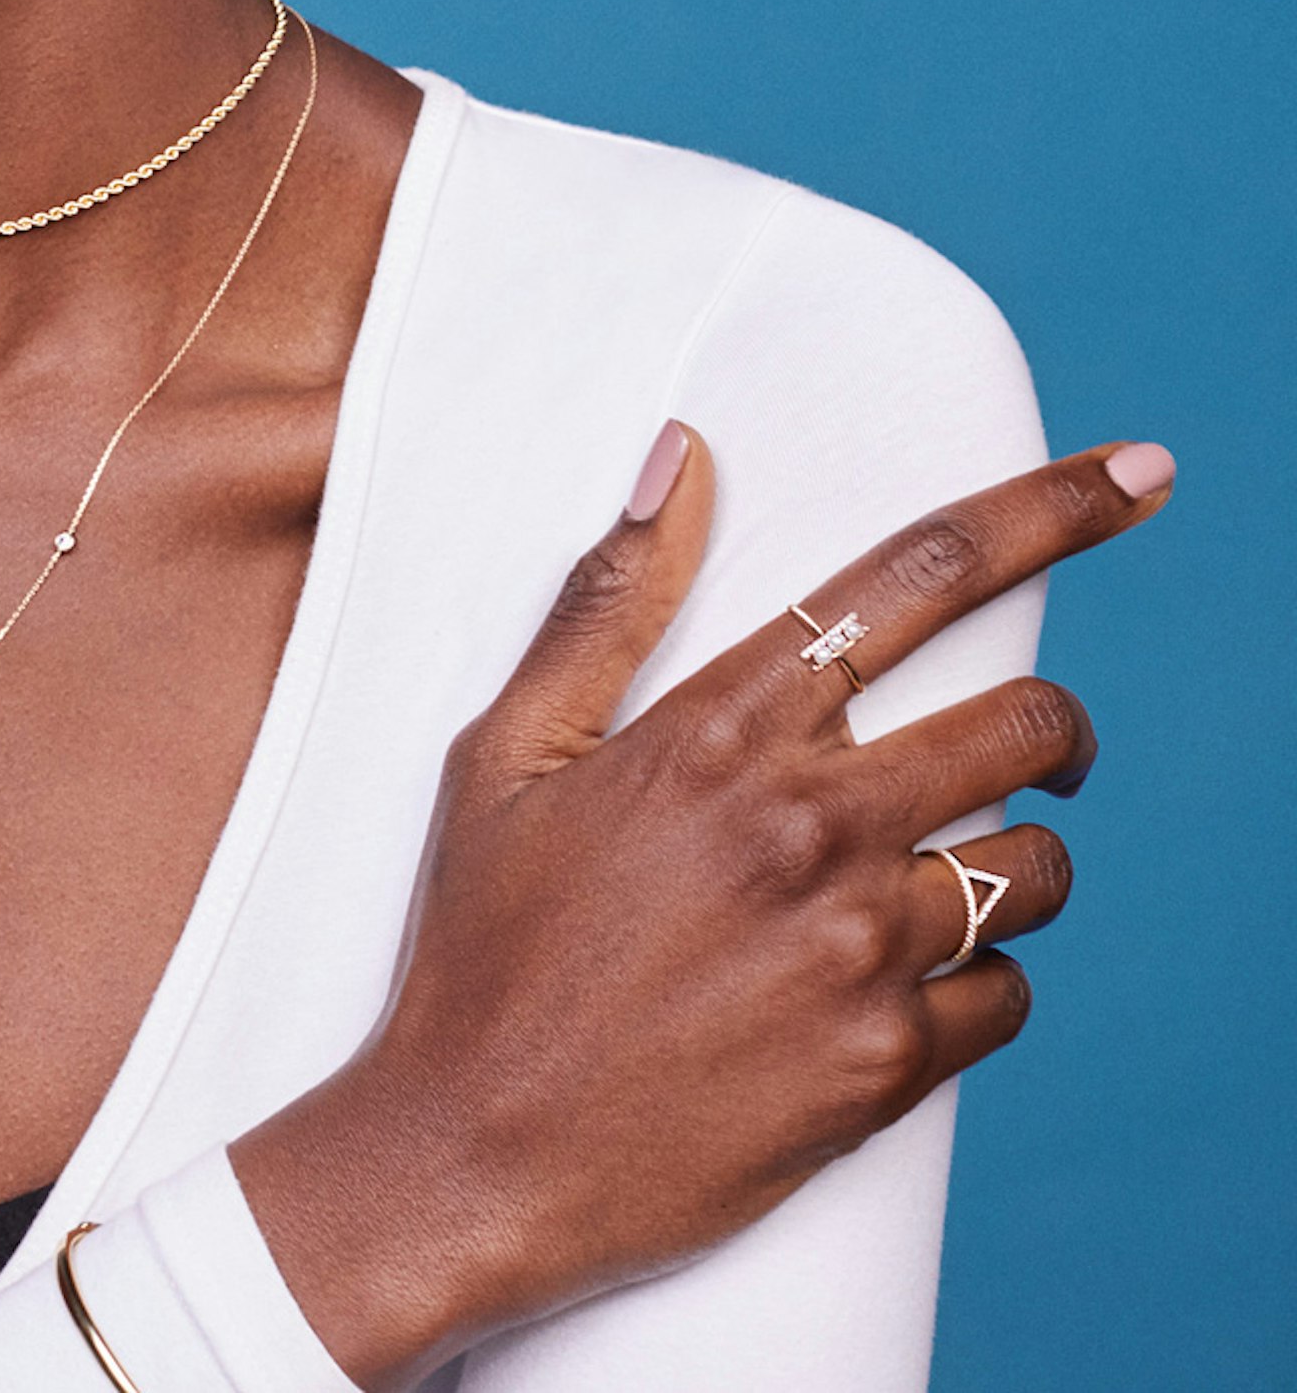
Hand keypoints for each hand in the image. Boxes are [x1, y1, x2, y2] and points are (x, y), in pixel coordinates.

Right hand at [229, 426, 1171, 1387]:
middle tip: (1034, 753)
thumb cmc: (480, 949)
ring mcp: (857, 948)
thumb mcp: (505, 757)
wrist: (472, 1153)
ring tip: (936, 895)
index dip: (1048, 510)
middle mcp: (806, 825)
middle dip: (1058, 730)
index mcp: (717, 732)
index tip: (1137, 471)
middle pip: (1029, 721)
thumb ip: (606, 605)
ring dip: (1011, 869)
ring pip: (1037, 870)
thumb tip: (679, 457)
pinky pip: (1010, 997)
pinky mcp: (886, 1063)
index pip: (919, 577)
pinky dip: (976, 989)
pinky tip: (894, 996)